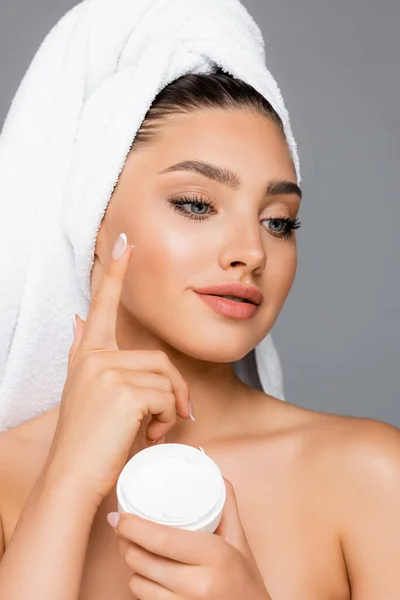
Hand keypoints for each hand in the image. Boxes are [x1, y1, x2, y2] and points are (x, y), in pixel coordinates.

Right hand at [45, 232, 191, 503]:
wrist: (74, 475)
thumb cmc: (89, 439)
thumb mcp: (86, 392)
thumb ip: (86, 352)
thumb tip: (78, 319)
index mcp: (87, 354)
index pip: (102, 307)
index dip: (114, 274)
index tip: (125, 243)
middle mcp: (94, 357)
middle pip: (159, 358)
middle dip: (173, 391)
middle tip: (167, 419)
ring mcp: (107, 372)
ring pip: (166, 378)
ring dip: (170, 409)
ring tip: (152, 430)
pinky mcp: (123, 391)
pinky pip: (167, 396)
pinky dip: (168, 420)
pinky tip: (149, 435)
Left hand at [109, 477, 271, 598]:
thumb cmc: (246, 581)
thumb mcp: (239, 541)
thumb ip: (226, 505)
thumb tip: (214, 473)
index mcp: (215, 556)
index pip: (162, 539)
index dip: (133, 526)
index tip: (119, 516)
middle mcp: (198, 584)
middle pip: (142, 559)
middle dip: (126, 542)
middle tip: (123, 528)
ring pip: (137, 581)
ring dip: (133, 564)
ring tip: (138, 550)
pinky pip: (143, 599)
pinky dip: (142, 584)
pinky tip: (149, 574)